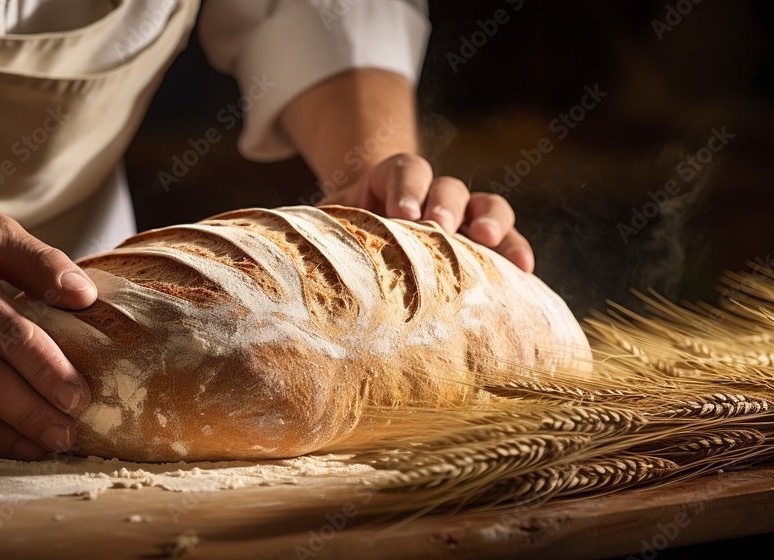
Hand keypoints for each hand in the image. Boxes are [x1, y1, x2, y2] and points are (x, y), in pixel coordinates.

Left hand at [319, 153, 534, 272]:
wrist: (371, 237)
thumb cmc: (345, 236)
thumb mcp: (328, 227)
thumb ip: (317, 232)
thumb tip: (272, 252)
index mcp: (390, 183)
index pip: (404, 170)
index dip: (405, 187)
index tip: (400, 213)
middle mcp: (431, 195)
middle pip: (448, 187)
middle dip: (445, 204)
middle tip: (438, 225)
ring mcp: (462, 218)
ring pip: (486, 206)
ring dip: (489, 222)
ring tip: (485, 241)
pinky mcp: (481, 244)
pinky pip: (505, 241)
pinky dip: (515, 250)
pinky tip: (523, 270)